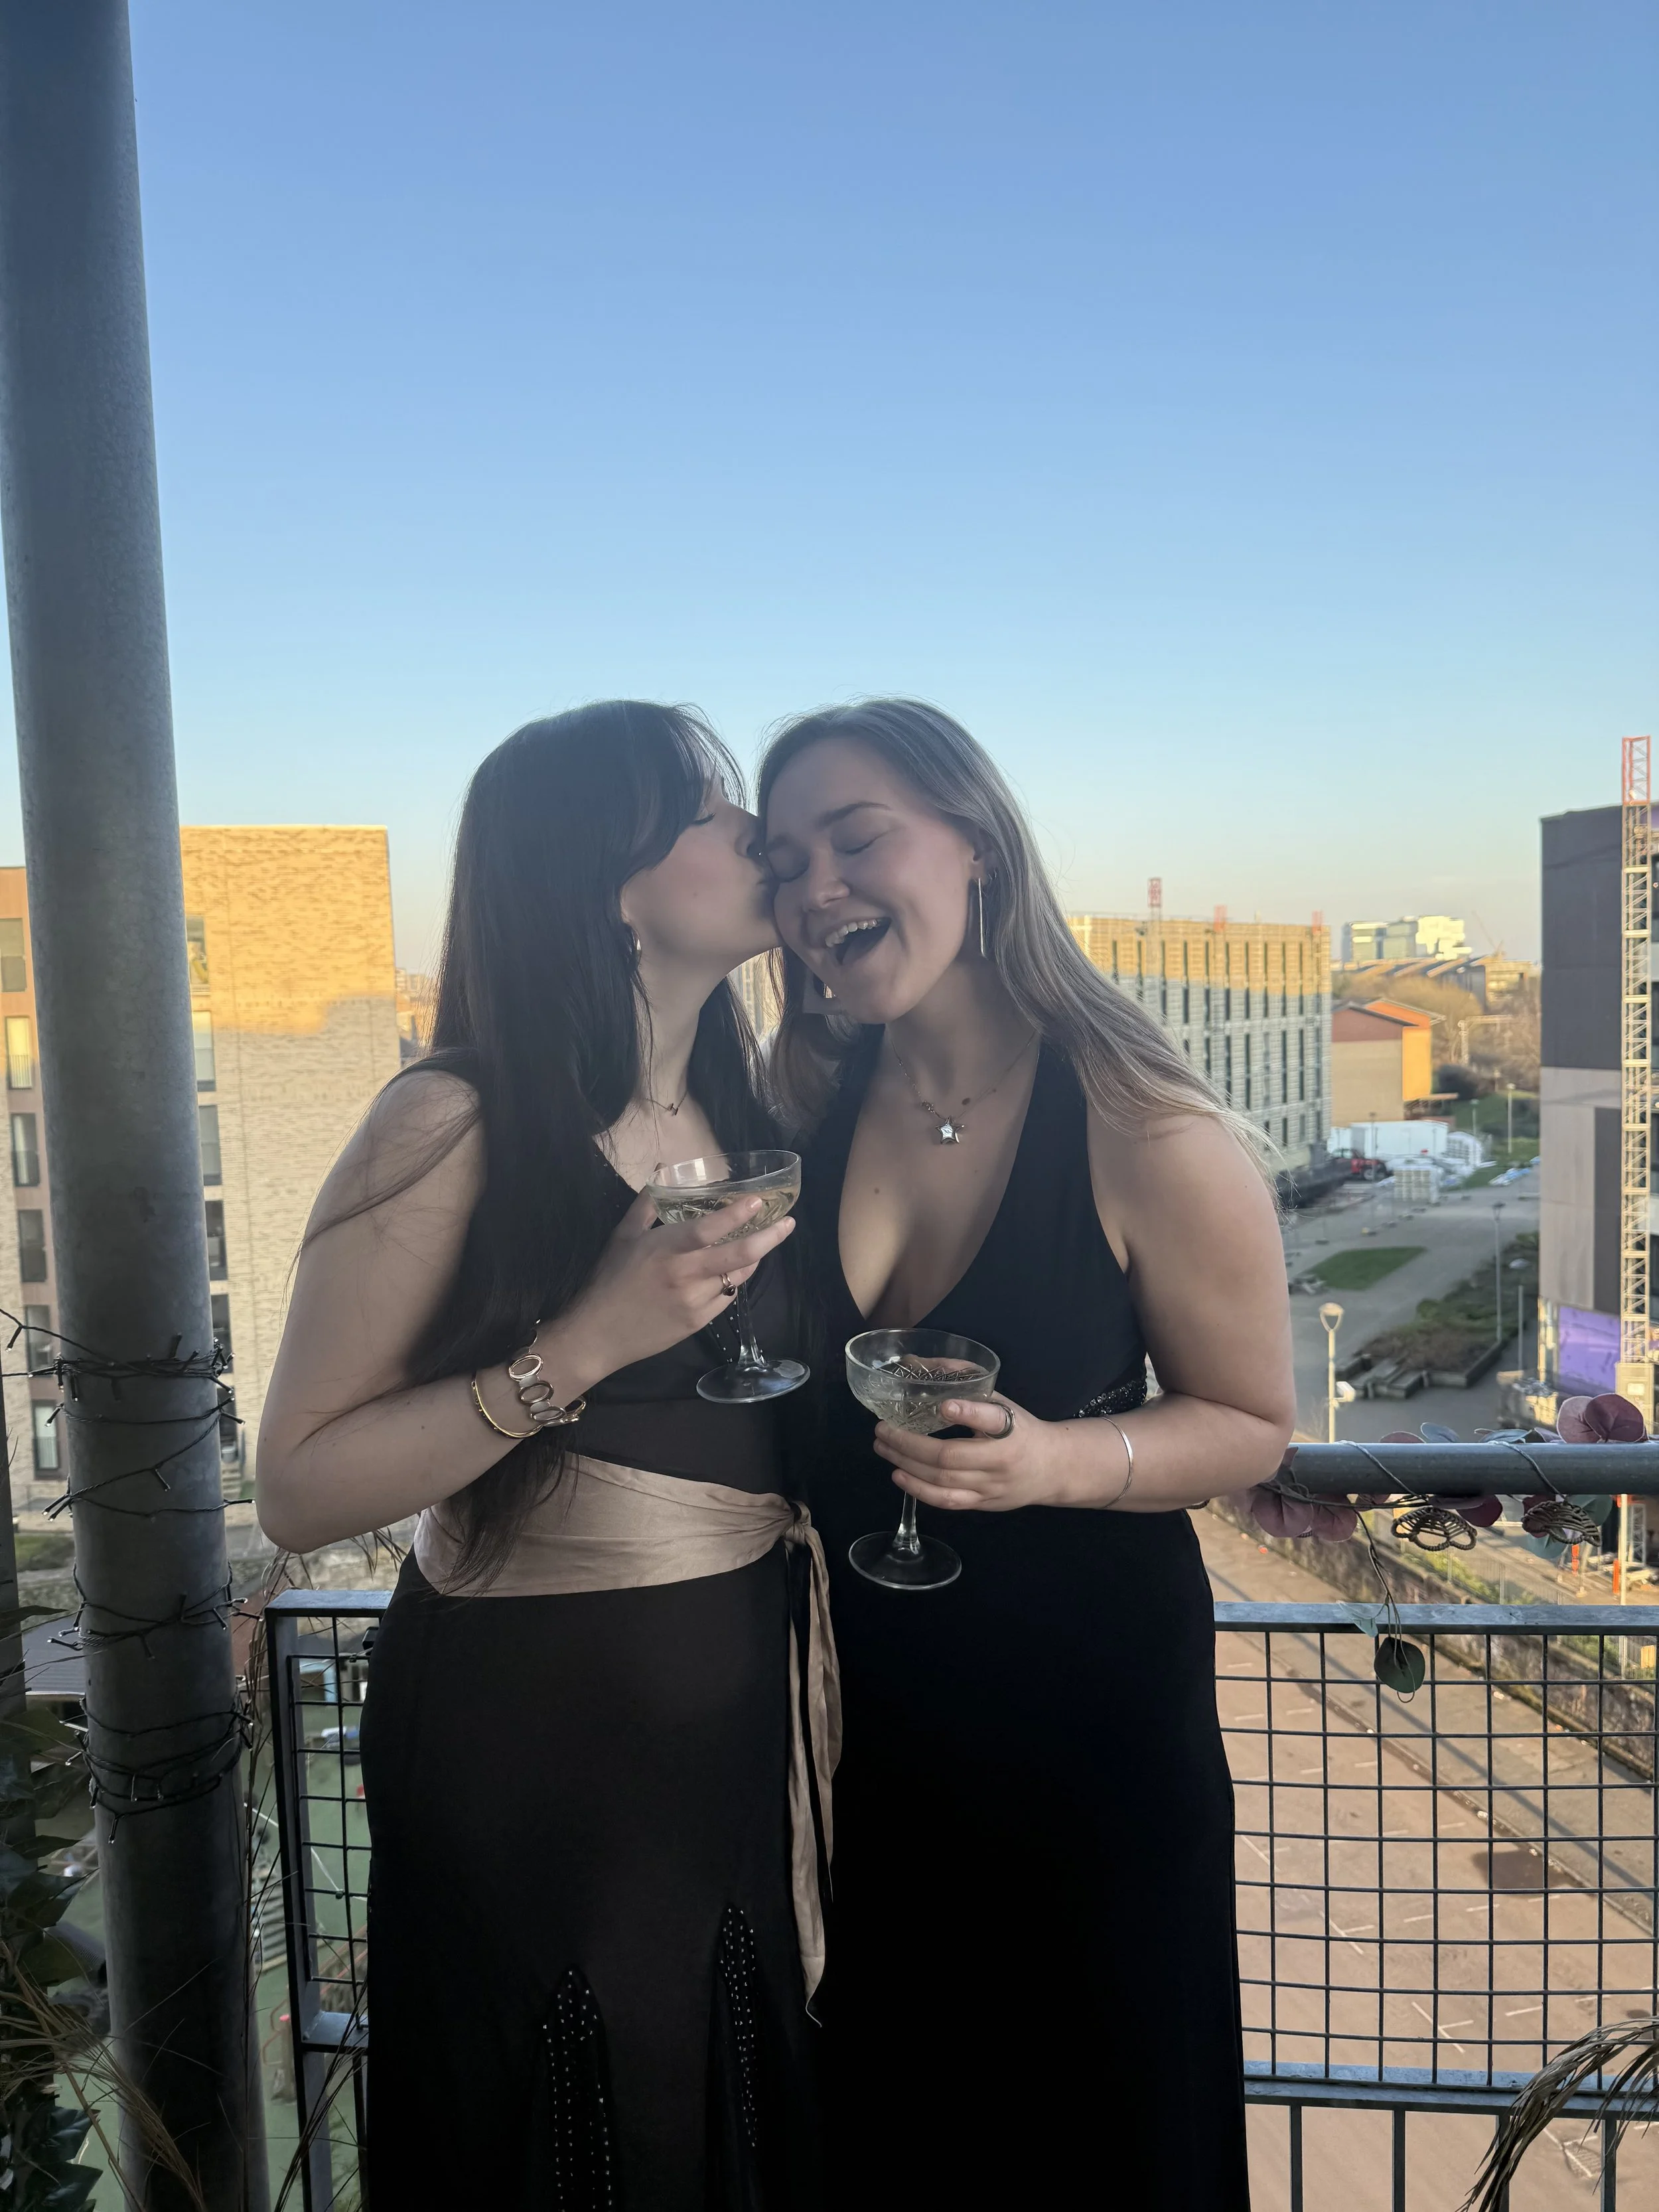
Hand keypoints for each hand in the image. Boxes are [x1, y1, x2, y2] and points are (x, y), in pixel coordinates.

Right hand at [547, 1187, 794, 1384]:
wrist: (597, 1334)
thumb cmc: (608, 1280)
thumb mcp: (624, 1235)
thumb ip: (648, 1203)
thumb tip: (662, 1170)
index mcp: (665, 1250)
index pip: (707, 1229)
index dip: (735, 1215)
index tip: (757, 1202)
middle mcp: (685, 1275)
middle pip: (738, 1255)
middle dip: (769, 1238)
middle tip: (788, 1224)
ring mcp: (694, 1301)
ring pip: (737, 1277)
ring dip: (753, 1258)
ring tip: (763, 1242)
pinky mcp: (698, 1323)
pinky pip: (726, 1298)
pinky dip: (732, 1281)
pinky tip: (732, 1271)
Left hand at [872, 1394, 1074, 1512]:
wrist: (1053, 1468)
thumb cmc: (1021, 1428)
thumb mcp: (1001, 1399)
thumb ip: (962, 1379)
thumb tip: (914, 1363)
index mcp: (1010, 1428)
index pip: (991, 1420)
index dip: (968, 1413)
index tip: (944, 1405)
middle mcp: (1000, 1460)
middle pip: (950, 1457)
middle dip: (909, 1443)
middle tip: (883, 1428)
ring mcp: (991, 1486)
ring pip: (943, 1482)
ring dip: (906, 1464)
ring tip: (883, 1447)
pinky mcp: (983, 1503)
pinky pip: (947, 1502)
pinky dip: (919, 1490)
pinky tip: (899, 1475)